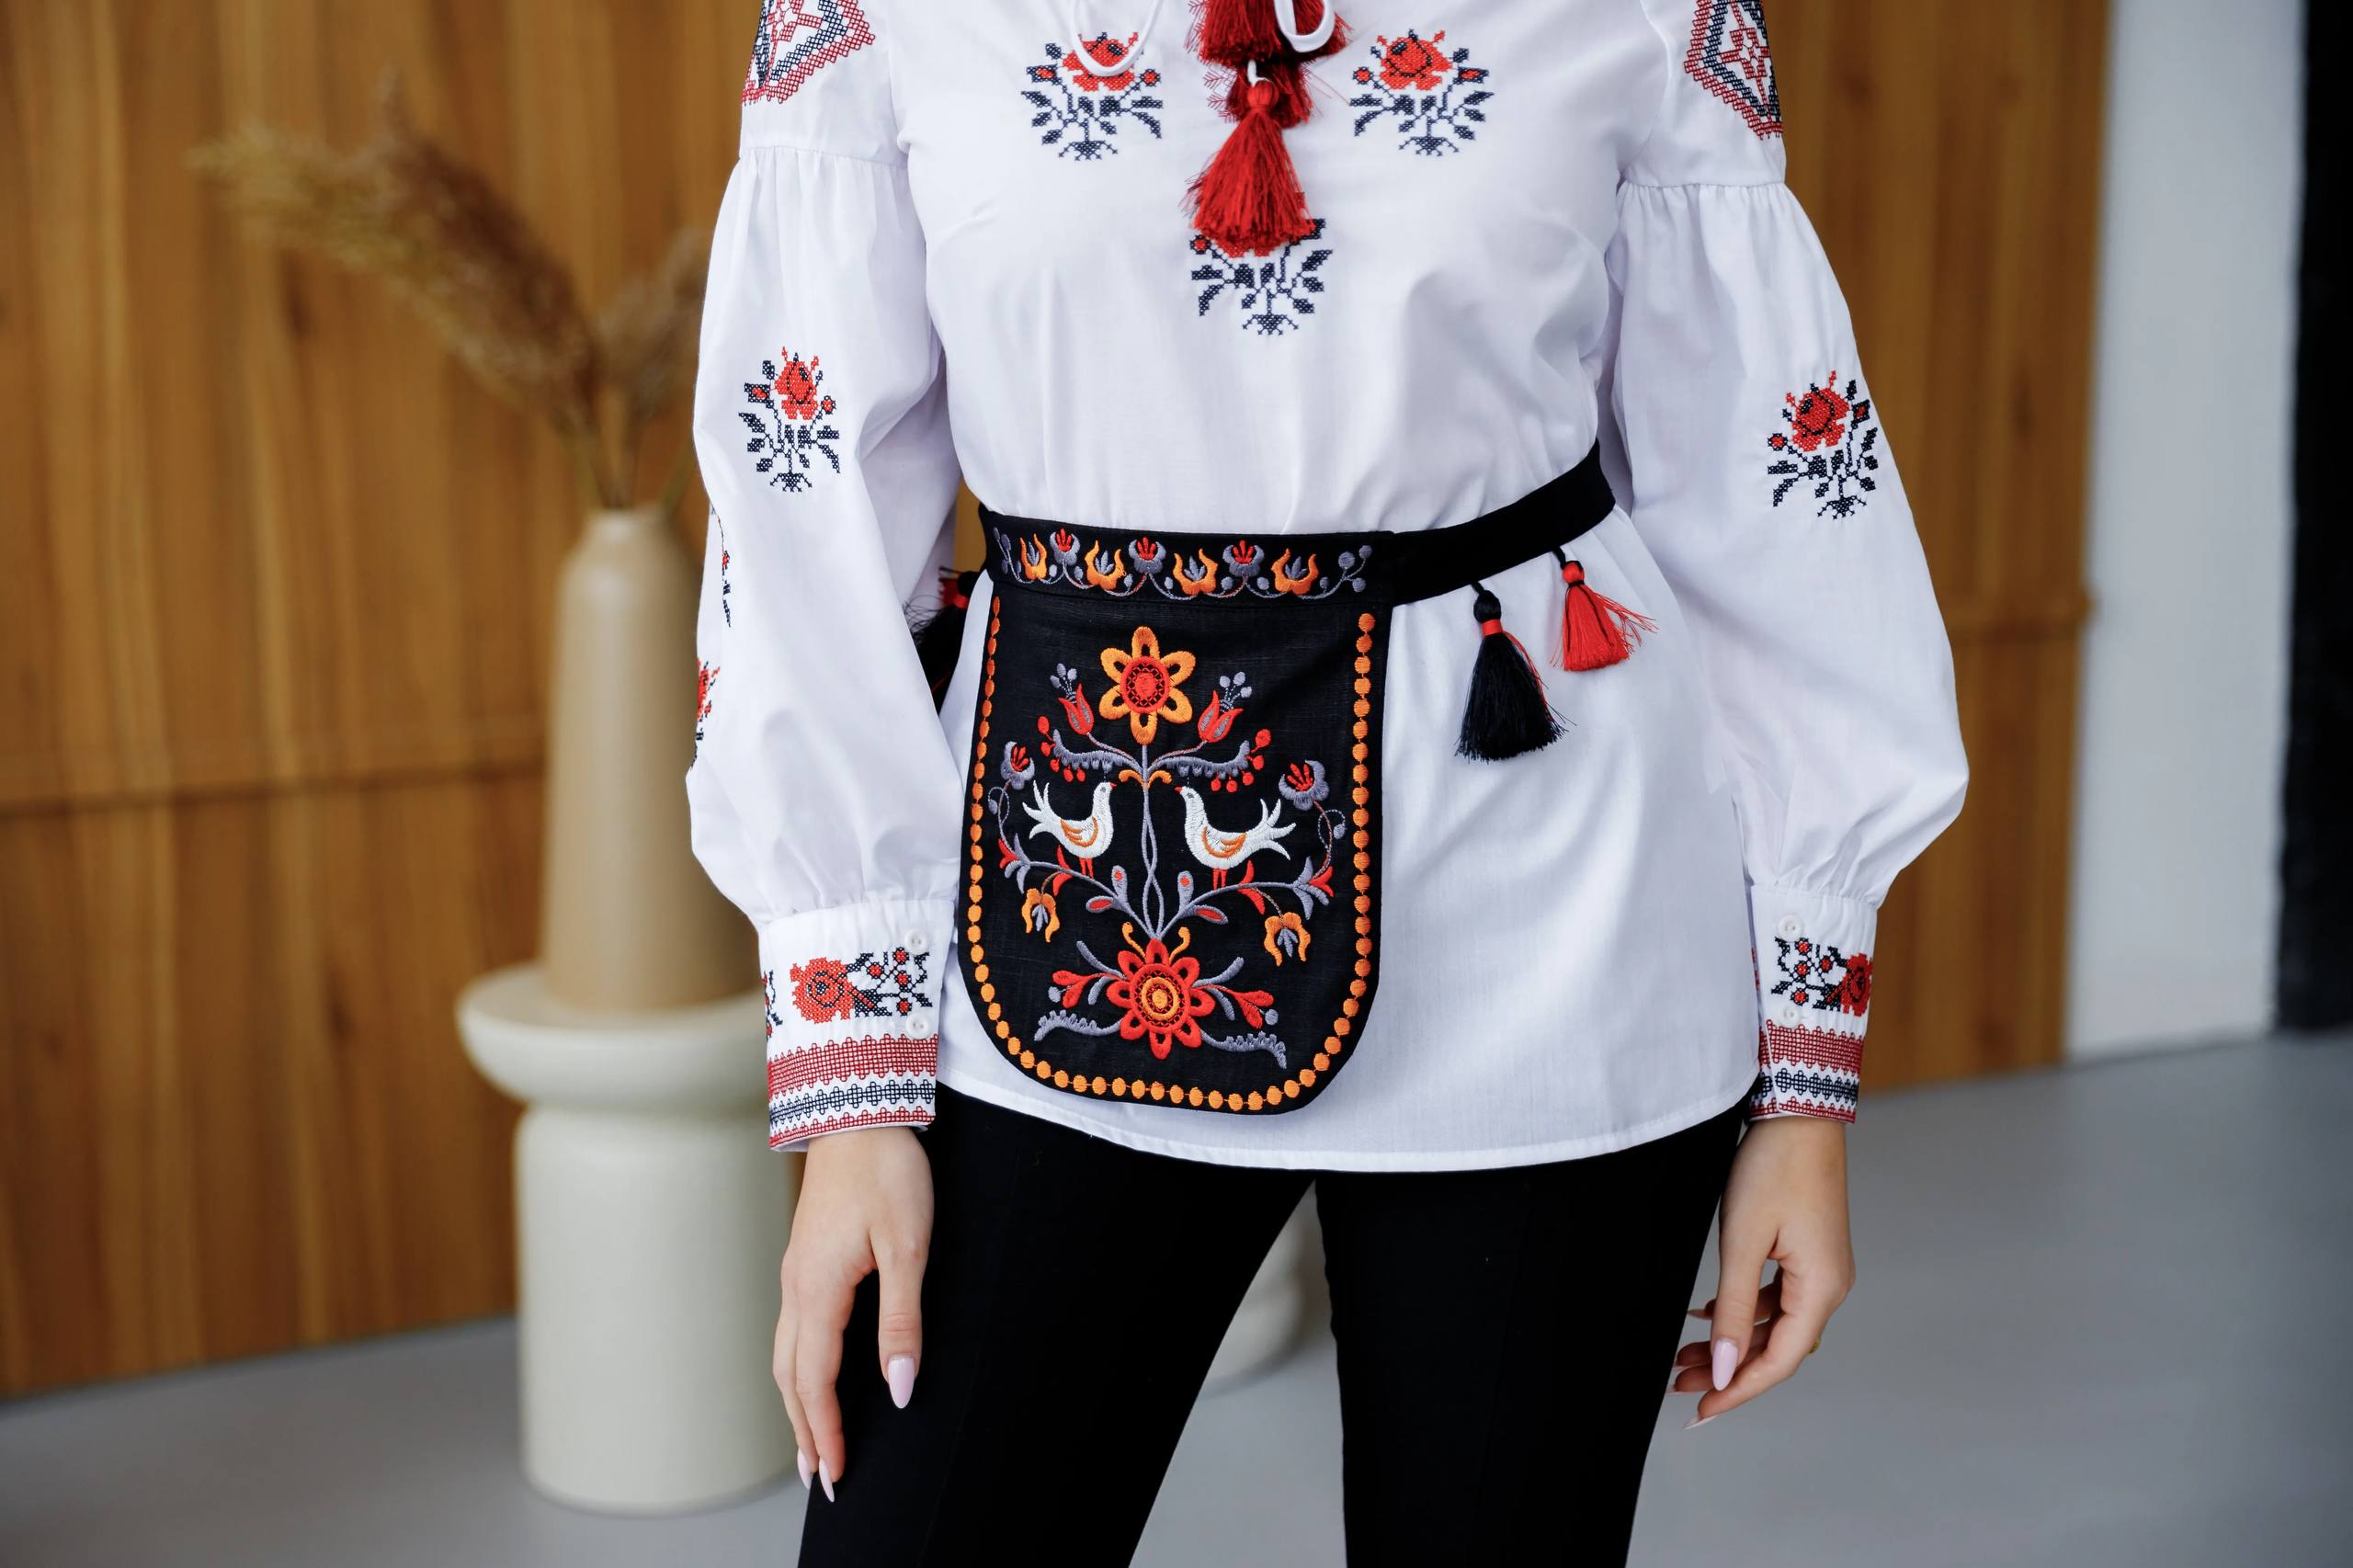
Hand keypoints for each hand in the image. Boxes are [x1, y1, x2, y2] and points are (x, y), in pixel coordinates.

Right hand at [773, 1125, 933, 1497]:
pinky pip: (792, 1328)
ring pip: (785, 1353)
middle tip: (819, 1478)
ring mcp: (795, 1271)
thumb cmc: (887, 1171)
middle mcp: (795, 1286)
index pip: (816, 1380)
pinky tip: (812, 1374)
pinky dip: (798, 1367)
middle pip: (790, 1376)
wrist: (857, 1107)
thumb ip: (901, 1321)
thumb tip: (898, 1389)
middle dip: (803, 1430)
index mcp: (816, 1290)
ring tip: (810, 1441)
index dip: (826, 1430)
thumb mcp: (908, 1247)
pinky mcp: (803, 1257)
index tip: (836, 1473)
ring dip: (796, 1402)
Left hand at [1671, 1115, 1852, 1424]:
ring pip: (1773, 1323)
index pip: (1778, 1361)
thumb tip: (1726, 1368)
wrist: (1798, 1110)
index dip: (1738, 1390)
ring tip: (1683, 1354)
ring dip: (1731, 1340)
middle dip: (1727, 1368)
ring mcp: (1820, 1268)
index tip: (1699, 1411)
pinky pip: (1775, 1297)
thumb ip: (1733, 1310)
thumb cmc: (1773, 1167)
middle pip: (1776, 1346)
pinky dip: (1742, 1310)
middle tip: (1678, 1383)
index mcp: (1821, 1289)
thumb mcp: (1741, 1242)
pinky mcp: (1808, 1251)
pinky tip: (1705, 1314)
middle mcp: (1829, 1285)